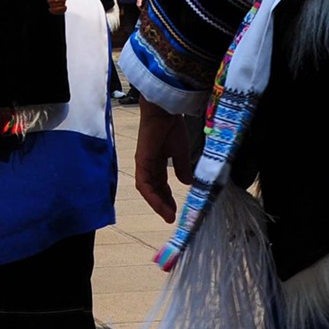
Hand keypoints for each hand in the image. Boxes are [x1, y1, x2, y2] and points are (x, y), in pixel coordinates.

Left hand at [134, 99, 200, 221]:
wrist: (164, 111)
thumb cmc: (171, 126)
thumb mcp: (181, 151)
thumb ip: (181, 167)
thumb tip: (187, 182)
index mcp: (157, 161)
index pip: (160, 184)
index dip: (167, 198)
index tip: (175, 210)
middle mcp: (148, 165)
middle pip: (154, 189)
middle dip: (163, 203)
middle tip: (172, 216)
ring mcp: (143, 164)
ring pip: (148, 190)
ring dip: (157, 203)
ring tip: (168, 215)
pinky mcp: (141, 162)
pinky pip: (144, 184)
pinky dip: (152, 196)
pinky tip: (161, 204)